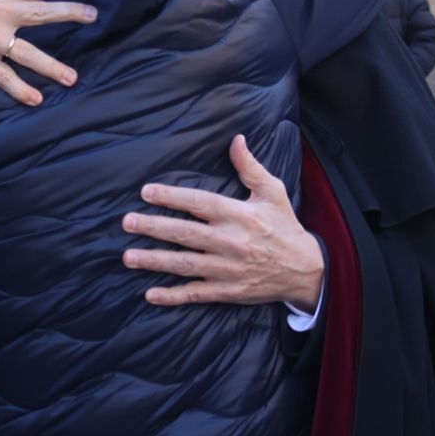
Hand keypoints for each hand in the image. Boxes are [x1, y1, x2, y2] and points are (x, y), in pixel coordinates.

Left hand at [120, 134, 323, 310]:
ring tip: (128, 257)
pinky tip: (150, 294)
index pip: (199, 203)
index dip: (172, 196)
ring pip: (185, 264)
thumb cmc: (285, 227)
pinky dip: (173, 296)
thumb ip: (250, 167)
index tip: (146, 192)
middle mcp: (231, 242)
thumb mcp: (273, 193)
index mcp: (240, 215)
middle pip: (185, 234)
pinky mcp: (228, 291)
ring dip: (155, 261)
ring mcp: (228, 270)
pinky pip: (196, 294)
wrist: (307, 271)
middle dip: (153, 227)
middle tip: (127, 222)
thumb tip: (235, 139)